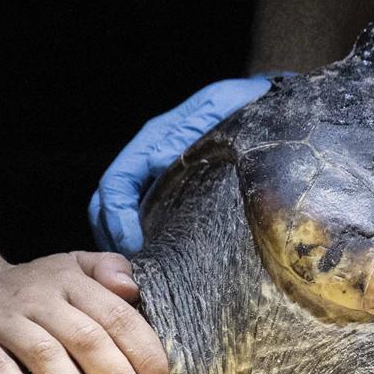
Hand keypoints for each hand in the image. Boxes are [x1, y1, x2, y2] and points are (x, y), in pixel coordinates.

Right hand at [0, 251, 172, 373]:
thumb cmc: (33, 292)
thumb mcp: (71, 267)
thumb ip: (108, 269)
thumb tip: (133, 289)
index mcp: (71, 281)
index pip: (116, 317)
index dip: (144, 354)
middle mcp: (38, 298)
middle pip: (87, 339)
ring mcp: (2, 320)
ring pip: (46, 356)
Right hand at [89, 76, 276, 254]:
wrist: (266, 103)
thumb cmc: (244, 104)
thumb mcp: (218, 108)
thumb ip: (189, 132)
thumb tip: (157, 161)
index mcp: (153, 140)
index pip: (116, 181)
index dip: (117, 216)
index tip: (131, 245)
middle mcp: (149, 160)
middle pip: (107, 202)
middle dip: (112, 235)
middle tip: (130, 269)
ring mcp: (159, 178)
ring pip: (120, 214)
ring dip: (121, 242)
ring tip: (139, 271)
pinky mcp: (174, 193)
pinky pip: (145, 219)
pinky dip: (141, 241)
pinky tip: (157, 261)